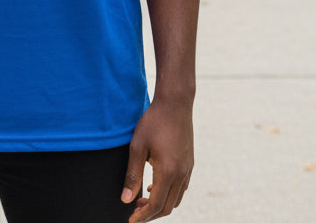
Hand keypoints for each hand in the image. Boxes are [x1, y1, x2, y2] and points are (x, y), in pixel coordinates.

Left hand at [122, 97, 193, 220]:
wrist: (175, 103)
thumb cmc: (154, 122)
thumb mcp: (137, 146)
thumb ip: (132, 175)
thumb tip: (126, 199)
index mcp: (168, 172)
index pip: (155, 206)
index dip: (142, 216)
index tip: (130, 221)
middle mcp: (181, 174)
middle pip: (167, 207)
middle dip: (150, 213)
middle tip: (134, 210)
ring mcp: (188, 169)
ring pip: (176, 199)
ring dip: (160, 204)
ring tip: (143, 199)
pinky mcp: (189, 163)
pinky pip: (182, 188)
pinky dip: (169, 194)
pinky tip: (156, 186)